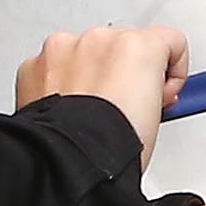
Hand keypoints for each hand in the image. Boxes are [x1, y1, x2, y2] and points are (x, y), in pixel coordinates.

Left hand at [15, 25, 189, 169]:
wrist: (69, 165)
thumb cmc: (112, 147)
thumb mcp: (158, 117)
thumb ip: (160, 90)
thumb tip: (156, 94)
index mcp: (136, 47)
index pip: (170, 42)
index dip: (170, 73)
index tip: (162, 93)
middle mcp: (98, 39)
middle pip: (124, 46)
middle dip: (127, 74)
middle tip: (128, 110)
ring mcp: (63, 50)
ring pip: (87, 53)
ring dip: (93, 76)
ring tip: (95, 115)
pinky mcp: (34, 66)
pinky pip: (54, 67)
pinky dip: (61, 85)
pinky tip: (69, 112)